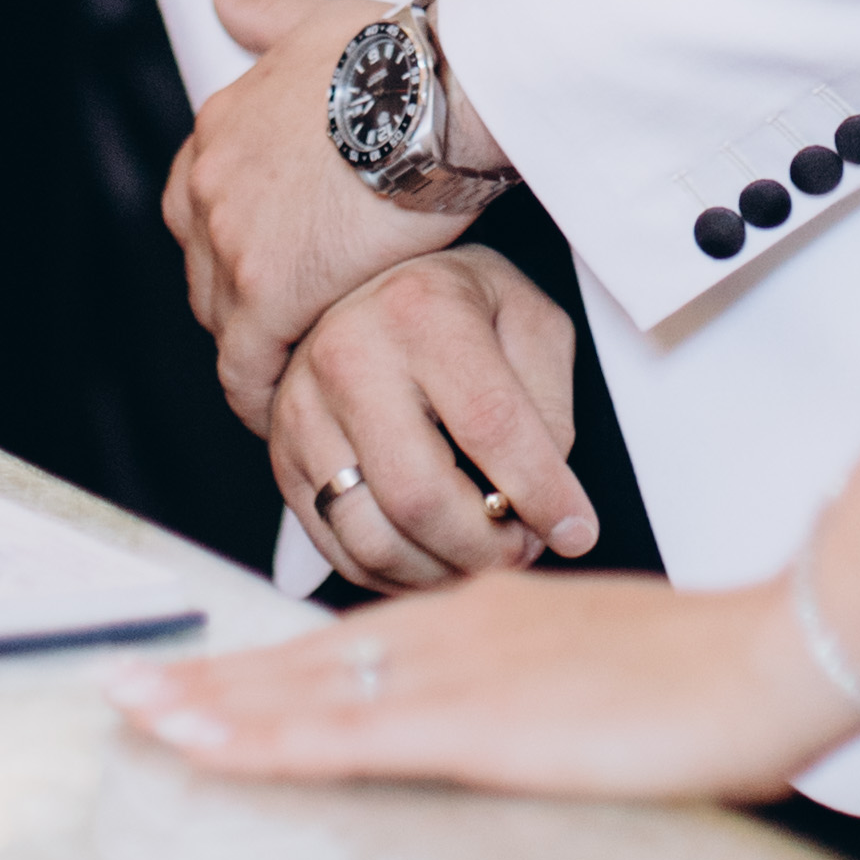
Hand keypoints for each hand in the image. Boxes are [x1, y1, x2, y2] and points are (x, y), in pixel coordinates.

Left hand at [115, 563, 849, 800]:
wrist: (771, 655)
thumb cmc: (708, 675)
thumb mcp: (600, 676)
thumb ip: (541, 692)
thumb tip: (513, 722)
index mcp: (485, 618)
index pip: (351, 645)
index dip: (271, 665)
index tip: (206, 679)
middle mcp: (454, 630)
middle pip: (308, 660)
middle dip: (215, 683)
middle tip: (131, 691)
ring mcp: (459, 673)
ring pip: (306, 691)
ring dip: (216, 708)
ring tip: (141, 718)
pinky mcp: (474, 723)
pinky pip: (346, 734)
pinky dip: (268, 740)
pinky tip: (215, 750)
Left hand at [165, 0, 477, 427]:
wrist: (434, 92)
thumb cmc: (394, 54)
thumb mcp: (316, 19)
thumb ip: (264, 15)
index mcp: (217, 127)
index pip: (199, 207)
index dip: (232, 243)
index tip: (266, 267)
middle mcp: (207, 183)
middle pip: (205, 269)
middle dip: (240, 301)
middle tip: (287, 330)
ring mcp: (229, 240)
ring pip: (222, 320)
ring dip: (255, 349)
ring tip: (294, 378)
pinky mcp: (267, 292)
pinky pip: (247, 365)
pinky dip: (261, 392)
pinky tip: (288, 411)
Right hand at [273, 252, 599, 586]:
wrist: (369, 283)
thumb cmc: (460, 306)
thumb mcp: (528, 324)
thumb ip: (548, 409)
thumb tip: (548, 508)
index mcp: (421, 309)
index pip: (490, 426)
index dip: (542, 494)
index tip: (576, 530)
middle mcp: (349, 354)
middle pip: (420, 497)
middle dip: (486, 549)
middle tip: (524, 550)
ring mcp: (303, 408)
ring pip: (374, 538)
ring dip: (443, 572)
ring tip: (483, 557)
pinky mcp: (283, 456)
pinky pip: (338, 550)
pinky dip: (397, 576)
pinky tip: (436, 558)